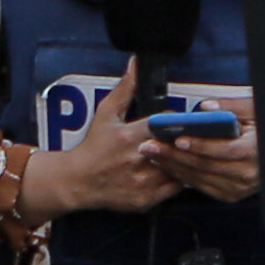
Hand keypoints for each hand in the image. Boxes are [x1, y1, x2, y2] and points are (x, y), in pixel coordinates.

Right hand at [24, 64, 170, 220]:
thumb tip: (135, 64)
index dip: (175, 121)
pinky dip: (178, 177)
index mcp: (129, 137)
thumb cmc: (93, 146)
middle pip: (175, 147)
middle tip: (186, 136)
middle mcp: (137, 161)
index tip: (175, 121)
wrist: (77, 182)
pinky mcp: (147, 199)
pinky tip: (174, 169)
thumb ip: (125, 89)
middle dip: (181, 140)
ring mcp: (143, 182)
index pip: (167, 124)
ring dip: (182, 159)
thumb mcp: (106, 114)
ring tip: (181, 152)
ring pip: (178, 168)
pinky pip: (175, 187)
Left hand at [146, 87, 258, 204]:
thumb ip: (232, 107)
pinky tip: (169, 166)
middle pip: (203, 166)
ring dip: (173, 167)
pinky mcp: (231, 195)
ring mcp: (238, 187)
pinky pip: (202, 187)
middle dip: (174, 156)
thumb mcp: (255, 112)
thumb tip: (206, 108)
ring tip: (154, 155)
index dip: (198, 145)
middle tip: (152, 146)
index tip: (178, 139)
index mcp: (252, 151)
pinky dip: (184, 177)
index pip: (221, 150)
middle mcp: (246, 174)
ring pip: (199, 178)